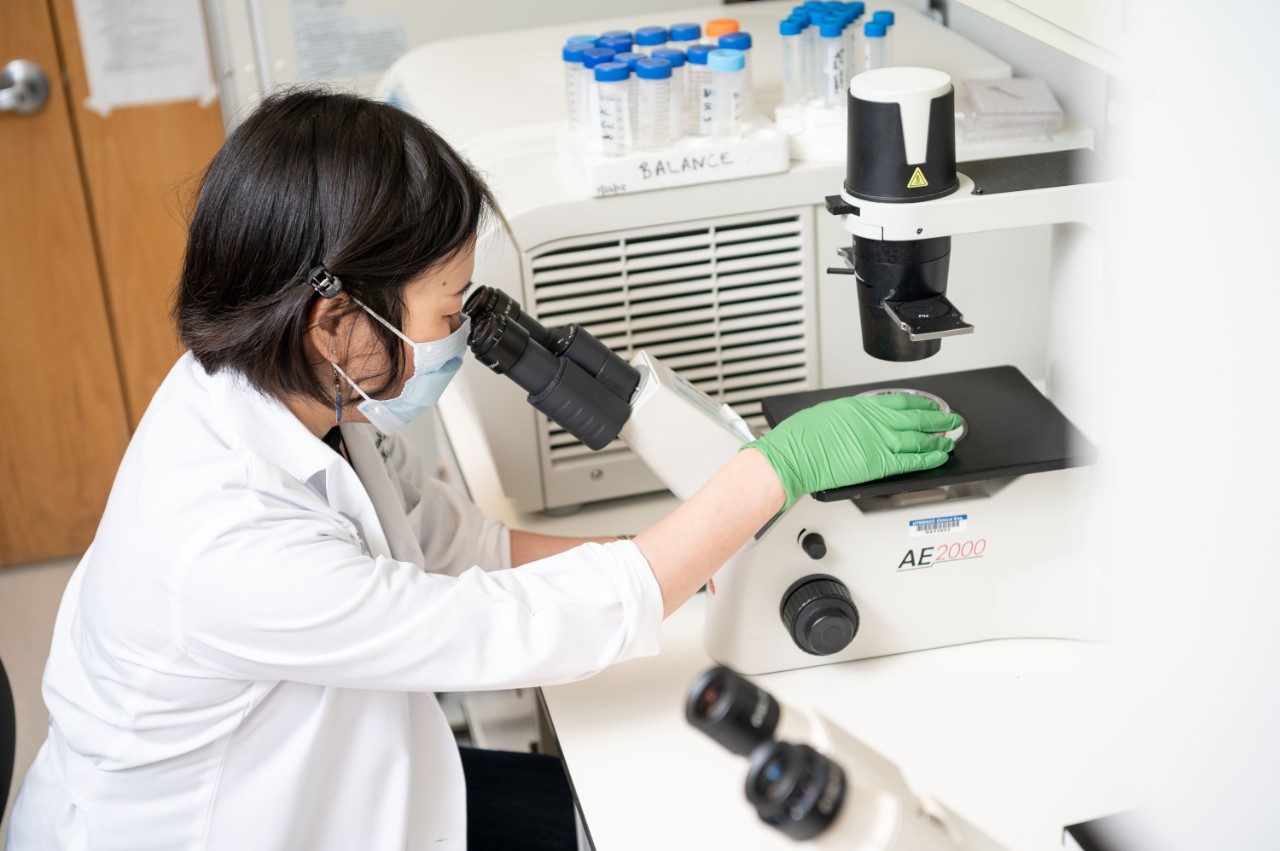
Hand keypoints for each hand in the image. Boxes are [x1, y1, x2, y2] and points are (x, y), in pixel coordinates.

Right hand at [744, 394, 963, 509]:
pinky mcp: (879, 463)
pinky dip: (928, 459)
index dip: (922, 405)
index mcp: (865, 406)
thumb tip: (860, 419)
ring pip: (919, 439)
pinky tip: (939, 457)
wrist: (795, 454)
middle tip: (952, 420)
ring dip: (938, 440)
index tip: (931, 406)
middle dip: (938, 419)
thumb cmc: (803, 435)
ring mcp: (881, 442)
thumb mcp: (830, 412)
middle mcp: (877, 421)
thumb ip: (852, 416)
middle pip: (917, 419)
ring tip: (949, 440)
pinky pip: (912, 461)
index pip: (903, 402)